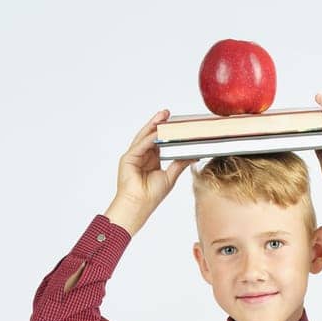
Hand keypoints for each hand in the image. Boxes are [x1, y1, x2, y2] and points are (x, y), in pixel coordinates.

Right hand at [108, 109, 191, 225]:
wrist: (139, 206)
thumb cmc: (151, 196)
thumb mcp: (170, 176)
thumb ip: (179, 164)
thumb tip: (193, 155)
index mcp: (151, 160)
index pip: (159, 142)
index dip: (166, 132)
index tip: (175, 123)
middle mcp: (142, 156)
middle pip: (150, 136)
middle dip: (159, 124)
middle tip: (168, 113)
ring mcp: (134, 156)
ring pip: (144, 137)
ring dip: (152, 126)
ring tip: (161, 116)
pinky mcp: (128, 159)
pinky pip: (140, 146)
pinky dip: (148, 139)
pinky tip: (155, 132)